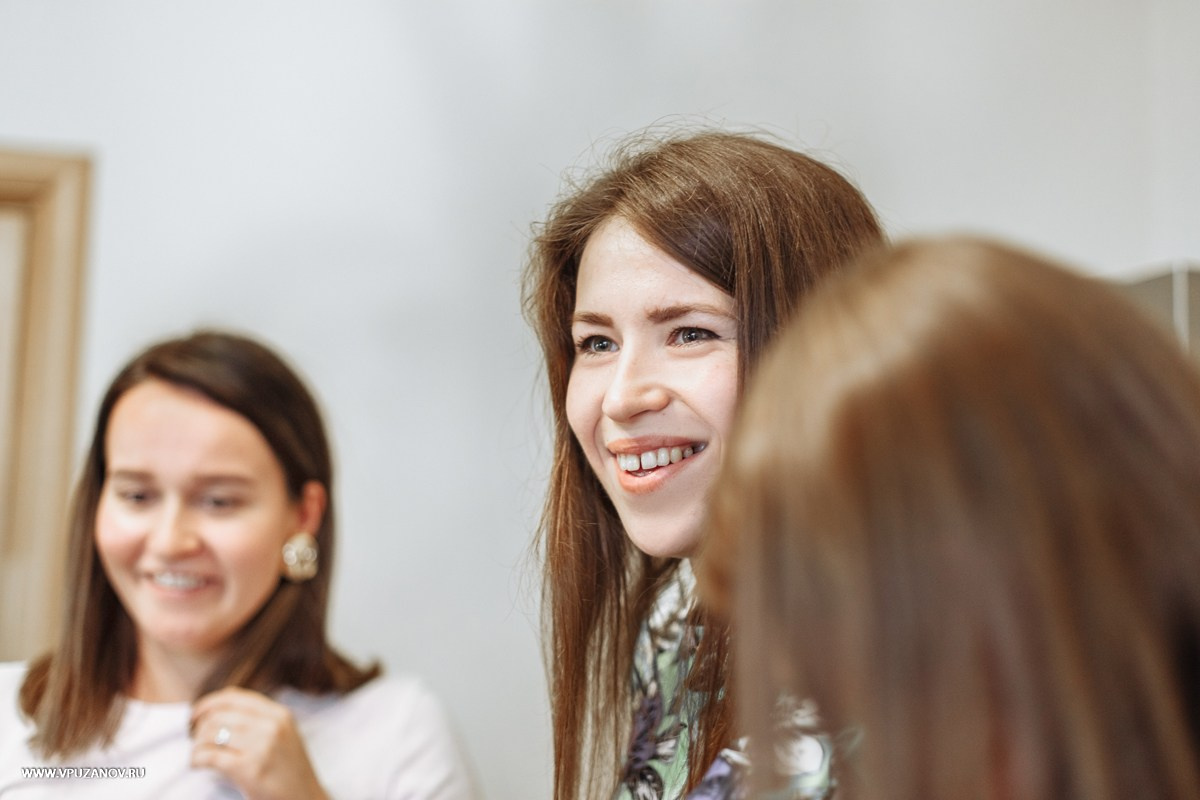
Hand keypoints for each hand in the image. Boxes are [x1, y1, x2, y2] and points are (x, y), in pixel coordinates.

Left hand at [190, 687, 329, 799]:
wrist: (305, 799)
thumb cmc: (289, 771)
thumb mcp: (283, 735)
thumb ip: (259, 719)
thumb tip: (214, 710)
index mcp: (279, 714)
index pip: (233, 697)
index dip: (208, 703)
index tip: (195, 716)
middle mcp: (272, 726)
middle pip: (218, 715)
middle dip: (199, 728)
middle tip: (194, 741)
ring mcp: (262, 747)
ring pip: (211, 733)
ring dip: (196, 745)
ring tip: (198, 755)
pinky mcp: (249, 769)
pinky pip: (210, 756)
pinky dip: (196, 759)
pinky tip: (197, 764)